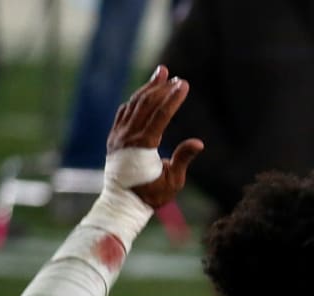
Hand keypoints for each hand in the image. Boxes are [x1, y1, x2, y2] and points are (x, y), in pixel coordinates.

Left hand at [106, 66, 203, 209]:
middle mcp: (128, 135)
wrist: (122, 203)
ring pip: (134, 104)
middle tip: (173, 74)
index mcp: (143, 145)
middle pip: (146, 103)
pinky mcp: (115, 137)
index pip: (161, 114)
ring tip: (160, 74)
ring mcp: (119, 135)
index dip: (174, 98)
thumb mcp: (173, 181)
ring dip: (148, 88)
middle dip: (161, 87)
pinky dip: (135, 100)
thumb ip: (183, 158)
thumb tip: (199, 142)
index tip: (184, 84)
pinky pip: (125, 112)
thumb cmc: (151, 194)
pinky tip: (144, 94)